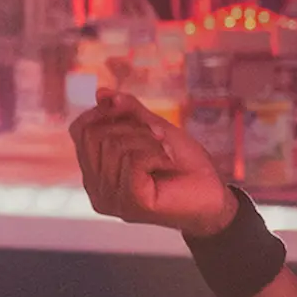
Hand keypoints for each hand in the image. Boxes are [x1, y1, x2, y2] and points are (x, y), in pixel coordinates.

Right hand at [70, 90, 237, 237]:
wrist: (215, 195)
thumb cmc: (185, 165)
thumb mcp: (154, 129)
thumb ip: (128, 111)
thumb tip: (101, 93)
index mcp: (96, 171)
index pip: (80, 129)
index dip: (107, 112)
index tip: (140, 118)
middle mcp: (95, 188)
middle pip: (95, 134)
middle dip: (134, 127)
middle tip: (160, 140)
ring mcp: (110, 199)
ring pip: (114, 145)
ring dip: (150, 142)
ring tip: (166, 155)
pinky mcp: (130, 203)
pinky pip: (132, 159)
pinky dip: (156, 154)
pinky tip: (168, 166)